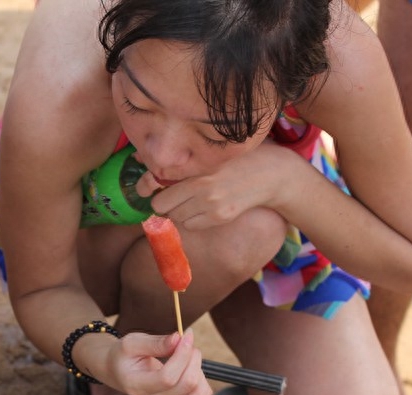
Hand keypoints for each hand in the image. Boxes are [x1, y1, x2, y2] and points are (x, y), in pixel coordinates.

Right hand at [111, 330, 212, 394]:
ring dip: (199, 370)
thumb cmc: (126, 356)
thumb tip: (178, 339)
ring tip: (187, 359)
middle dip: (193, 358)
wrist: (120, 373)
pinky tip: (187, 372)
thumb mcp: (133, 343)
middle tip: (186, 343)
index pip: (168, 378)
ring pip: (199, 393)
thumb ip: (155, 342)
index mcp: (136, 387)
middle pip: (188, 384)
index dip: (183, 355)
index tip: (186, 336)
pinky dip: (201, 382)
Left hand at [146, 144, 290, 230]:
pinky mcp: (220, 218)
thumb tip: (138, 160)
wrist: (272, 174)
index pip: (158, 180)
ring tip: (190, 200)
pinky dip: (191, 219)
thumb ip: (177, 157)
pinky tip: (202, 208)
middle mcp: (203, 187)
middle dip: (163, 201)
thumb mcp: (209, 151)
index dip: (146, 186)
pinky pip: (191, 225)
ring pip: (176, 217)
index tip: (143, 188)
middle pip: (162, 205)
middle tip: (170, 195)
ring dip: (177, 211)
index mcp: (198, 165)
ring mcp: (212, 205)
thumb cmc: (239, 157)